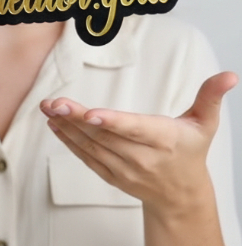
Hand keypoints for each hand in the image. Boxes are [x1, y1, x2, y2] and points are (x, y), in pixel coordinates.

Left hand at [39, 72, 237, 211]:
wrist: (181, 195)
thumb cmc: (190, 152)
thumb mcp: (205, 124)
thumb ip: (210, 97)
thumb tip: (229, 75)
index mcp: (162, 140)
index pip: (134, 129)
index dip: (112, 122)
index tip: (91, 113)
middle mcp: (140, 157)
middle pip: (104, 135)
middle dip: (76, 118)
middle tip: (53, 102)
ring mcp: (123, 168)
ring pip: (91, 146)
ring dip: (66, 126)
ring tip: (47, 107)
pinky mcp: (111, 174)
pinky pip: (86, 157)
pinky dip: (69, 141)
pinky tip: (54, 125)